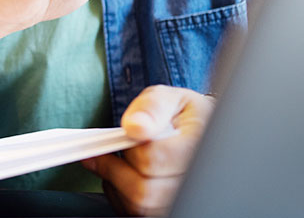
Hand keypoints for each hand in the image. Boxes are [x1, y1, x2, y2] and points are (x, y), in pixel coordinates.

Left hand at [82, 86, 212, 215]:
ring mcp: (183, 200)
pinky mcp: (167, 210)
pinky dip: (120, 196)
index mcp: (199, 148)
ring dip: (116, 183)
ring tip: (116, 162)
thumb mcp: (170, 98)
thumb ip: (152, 107)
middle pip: (144, 190)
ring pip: (139, 206)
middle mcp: (195, 181)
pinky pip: (135, 213)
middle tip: (104, 151)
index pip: (153, 158)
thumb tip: (134, 127)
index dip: (129, 148)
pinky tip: (123, 176)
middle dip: (115, 169)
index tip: (117, 138)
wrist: (198, 133)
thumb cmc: (182, 116)